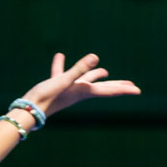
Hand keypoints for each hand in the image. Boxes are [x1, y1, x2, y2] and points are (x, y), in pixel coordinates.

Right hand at [23, 53, 141, 117]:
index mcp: (84, 91)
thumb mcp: (63, 80)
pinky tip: (59, 56)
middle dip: (116, 86)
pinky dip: (63, 66)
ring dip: (95, 76)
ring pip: (85, 81)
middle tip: (131, 86)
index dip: (124, 89)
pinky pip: (63, 74)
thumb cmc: (46, 97)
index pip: (109, 90)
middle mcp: (79, 91)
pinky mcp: (56, 87)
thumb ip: (79, 68)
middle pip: (103, 88)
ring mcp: (68, 89)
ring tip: (104, 71)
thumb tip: (95, 57)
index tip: (138, 91)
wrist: (28, 109)